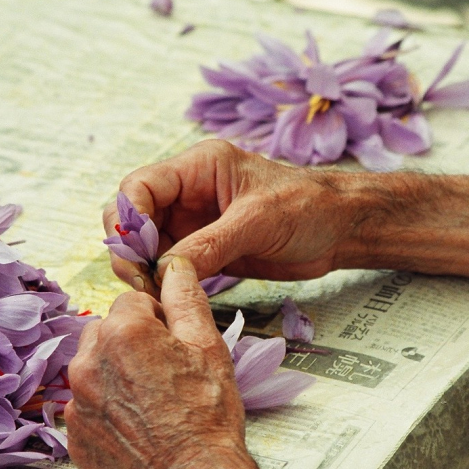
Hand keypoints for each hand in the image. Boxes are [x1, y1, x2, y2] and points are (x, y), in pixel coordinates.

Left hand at [65, 256, 339, 468]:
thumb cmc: (207, 415)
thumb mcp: (207, 344)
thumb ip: (185, 296)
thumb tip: (173, 264)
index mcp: (122, 330)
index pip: (132, 302)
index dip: (158, 319)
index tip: (174, 344)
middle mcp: (88, 360)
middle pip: (106, 331)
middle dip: (130, 343)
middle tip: (165, 374)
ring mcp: (77, 400)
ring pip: (93, 367)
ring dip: (115, 374)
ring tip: (151, 402)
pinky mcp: (74, 433)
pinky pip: (86, 405)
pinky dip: (105, 409)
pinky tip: (135, 424)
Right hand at [103, 140, 351, 291]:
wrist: (342, 230)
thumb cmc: (308, 208)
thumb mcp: (257, 222)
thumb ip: (209, 245)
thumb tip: (161, 272)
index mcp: (198, 167)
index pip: (139, 186)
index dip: (127, 218)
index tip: (134, 253)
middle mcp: (187, 193)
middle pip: (132, 217)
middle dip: (127, 249)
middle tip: (140, 282)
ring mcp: (192, 224)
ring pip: (145, 246)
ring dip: (141, 271)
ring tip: (155, 296)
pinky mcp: (202, 251)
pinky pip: (167, 267)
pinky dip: (161, 284)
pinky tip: (167, 300)